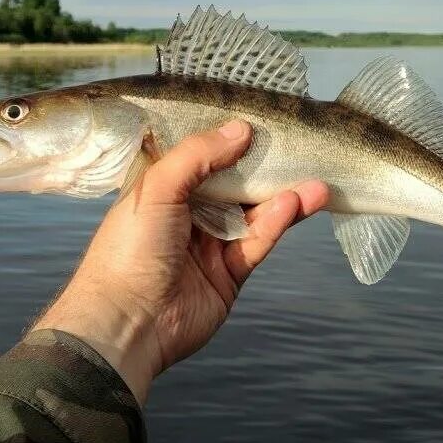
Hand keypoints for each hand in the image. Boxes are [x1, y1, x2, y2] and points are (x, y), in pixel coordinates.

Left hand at [32, 120, 328, 404]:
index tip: (260, 118)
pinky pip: (257, 242)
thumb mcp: (157, 187)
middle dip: (264, 168)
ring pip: (253, 213)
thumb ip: (198, 154)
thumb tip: (241, 129)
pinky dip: (277, 223)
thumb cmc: (130, 249)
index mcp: (161, 189)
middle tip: (298, 148)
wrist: (128, 324)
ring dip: (282, 196)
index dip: (227, 138)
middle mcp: (186, 213)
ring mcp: (209, 244)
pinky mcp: (229, 273)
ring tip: (315, 181)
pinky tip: (295, 204)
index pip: (199, 155)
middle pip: (234, 184)